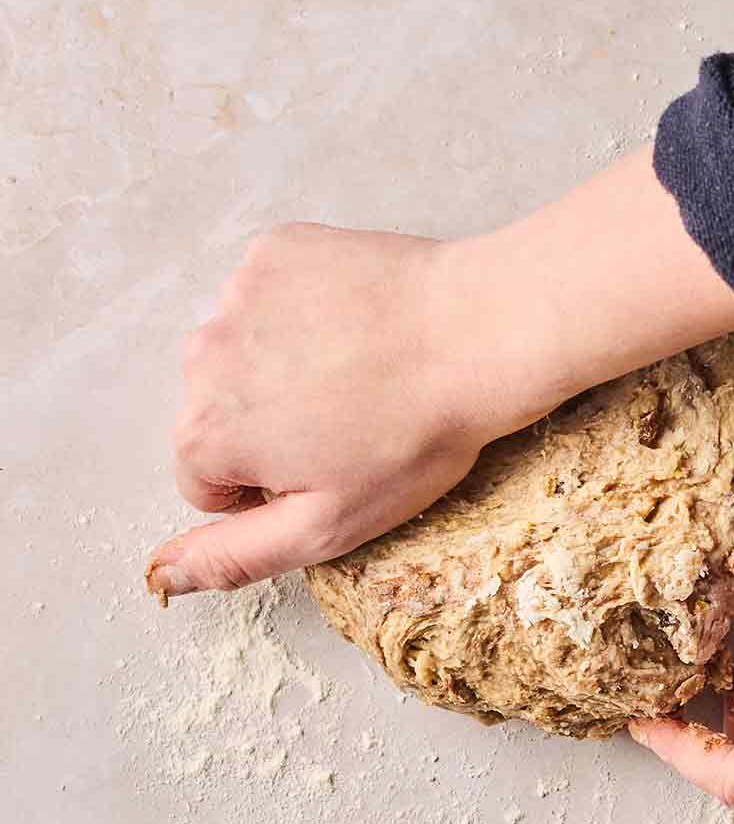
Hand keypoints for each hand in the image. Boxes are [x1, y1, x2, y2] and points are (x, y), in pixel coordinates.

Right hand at [147, 148, 733, 598]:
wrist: (478, 334)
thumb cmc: (413, 439)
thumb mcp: (326, 523)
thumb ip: (234, 554)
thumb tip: (164, 573)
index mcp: (205, 432)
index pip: (205, 481)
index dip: (267, 488)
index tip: (327, 472)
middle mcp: (202, 356)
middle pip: (217, 413)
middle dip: (269, 426)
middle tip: (351, 424)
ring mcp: (237, 294)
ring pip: (243, 353)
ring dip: (285, 367)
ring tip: (361, 375)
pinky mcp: (276, 251)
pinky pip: (272, 297)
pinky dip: (305, 313)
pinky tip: (359, 327)